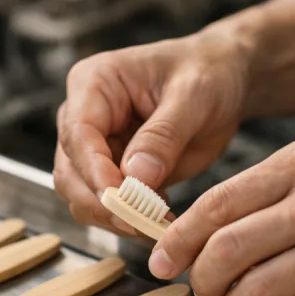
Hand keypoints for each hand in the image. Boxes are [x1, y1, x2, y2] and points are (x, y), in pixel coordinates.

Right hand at [54, 30, 249, 233]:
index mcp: (94, 83)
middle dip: (101, 202)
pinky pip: (107, 206)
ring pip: (82, 195)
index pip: (78, 134)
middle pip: (70, 172)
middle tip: (140, 221)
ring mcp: (96, 148)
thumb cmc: (208, 73)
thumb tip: (137, 176)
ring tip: (155, 220)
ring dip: (113, 216)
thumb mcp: (194, 96)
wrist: (224, 81)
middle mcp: (84, 116)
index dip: (94, 171)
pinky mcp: (113, 173)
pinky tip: (158, 217)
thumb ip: (164, 135)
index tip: (120, 198)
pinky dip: (128, 219)